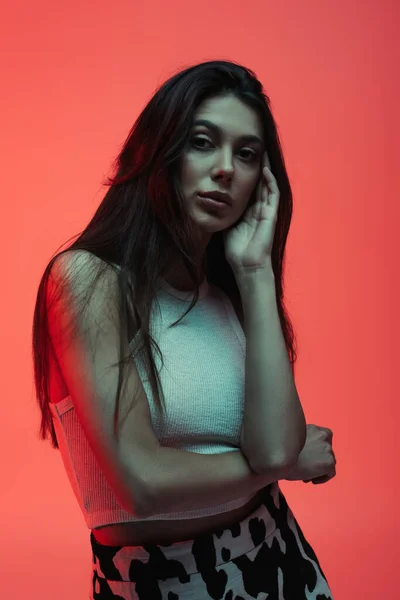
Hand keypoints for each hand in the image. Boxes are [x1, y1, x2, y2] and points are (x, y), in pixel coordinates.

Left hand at [223, 152, 279, 273]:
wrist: (246, 265)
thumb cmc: (236, 250)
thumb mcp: (226, 225)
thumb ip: (222, 212)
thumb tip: (209, 200)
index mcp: (249, 211)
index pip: (249, 187)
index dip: (246, 173)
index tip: (240, 159)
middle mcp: (259, 209)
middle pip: (260, 182)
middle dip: (257, 166)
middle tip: (255, 148)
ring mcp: (267, 211)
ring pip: (268, 185)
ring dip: (266, 169)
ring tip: (263, 152)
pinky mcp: (271, 215)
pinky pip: (273, 194)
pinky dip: (270, 181)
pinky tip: (264, 170)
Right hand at [285, 424, 336, 484]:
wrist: (280, 461)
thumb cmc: (281, 452)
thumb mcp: (292, 440)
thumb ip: (303, 440)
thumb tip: (307, 452)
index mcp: (313, 428)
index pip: (320, 439)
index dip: (314, 449)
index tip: (306, 457)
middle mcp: (322, 435)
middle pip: (325, 450)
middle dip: (317, 458)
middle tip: (306, 467)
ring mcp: (328, 448)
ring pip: (328, 461)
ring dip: (319, 468)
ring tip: (307, 475)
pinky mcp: (329, 461)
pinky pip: (331, 472)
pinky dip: (323, 477)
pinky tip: (312, 480)